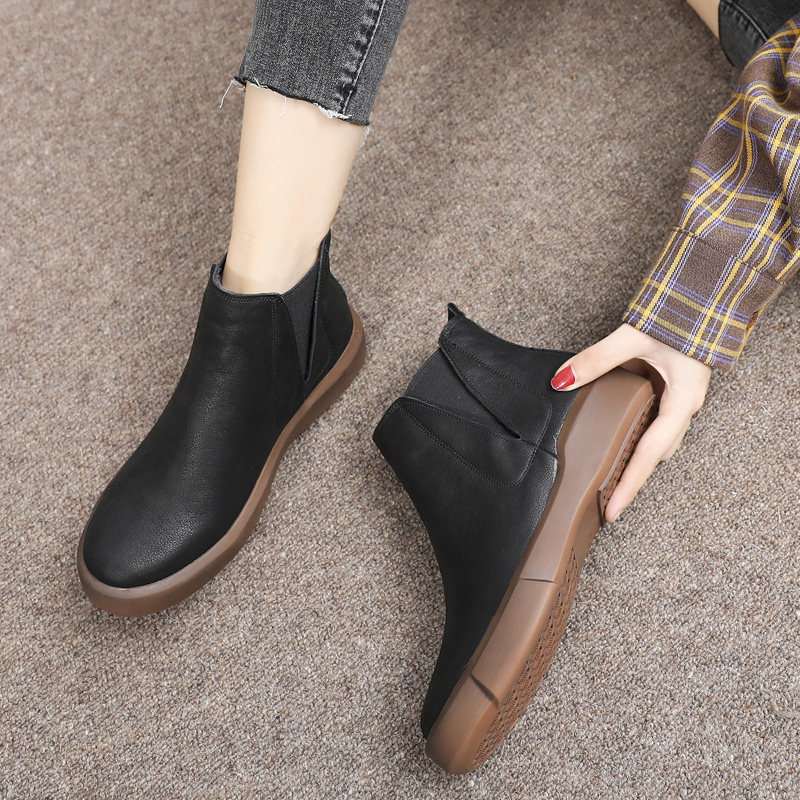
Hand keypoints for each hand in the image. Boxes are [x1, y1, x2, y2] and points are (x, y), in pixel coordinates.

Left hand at [551, 323, 710, 522]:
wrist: (708, 292)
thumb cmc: (682, 315)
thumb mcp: (634, 338)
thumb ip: (596, 359)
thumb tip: (561, 380)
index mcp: (681, 402)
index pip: (650, 455)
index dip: (629, 485)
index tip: (612, 512)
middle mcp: (682, 406)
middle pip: (654, 454)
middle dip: (630, 479)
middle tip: (604, 501)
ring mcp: (678, 399)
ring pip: (654, 439)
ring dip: (632, 457)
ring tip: (604, 476)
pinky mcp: (671, 388)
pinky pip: (652, 421)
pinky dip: (633, 434)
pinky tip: (614, 434)